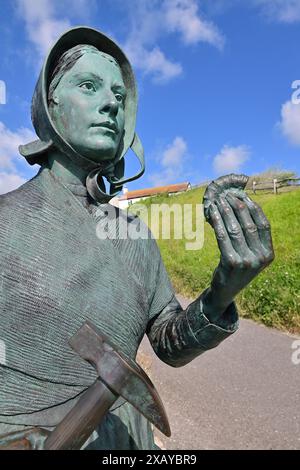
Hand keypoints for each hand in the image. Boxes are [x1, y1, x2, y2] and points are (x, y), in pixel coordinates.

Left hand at [203, 175, 274, 319]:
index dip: (254, 208)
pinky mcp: (231, 263)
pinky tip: (212, 213)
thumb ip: (251, 236)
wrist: (225, 290)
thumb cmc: (238, 266)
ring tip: (219, 201)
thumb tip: (242, 204)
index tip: (243, 196)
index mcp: (269, 253)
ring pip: (235, 229)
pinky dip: (217, 222)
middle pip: (249, 225)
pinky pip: (223, 237)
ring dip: (225, 212)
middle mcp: (260, 258)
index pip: (264, 224)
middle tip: (227, 196)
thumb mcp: (251, 253)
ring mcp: (247, 261)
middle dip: (237, 207)